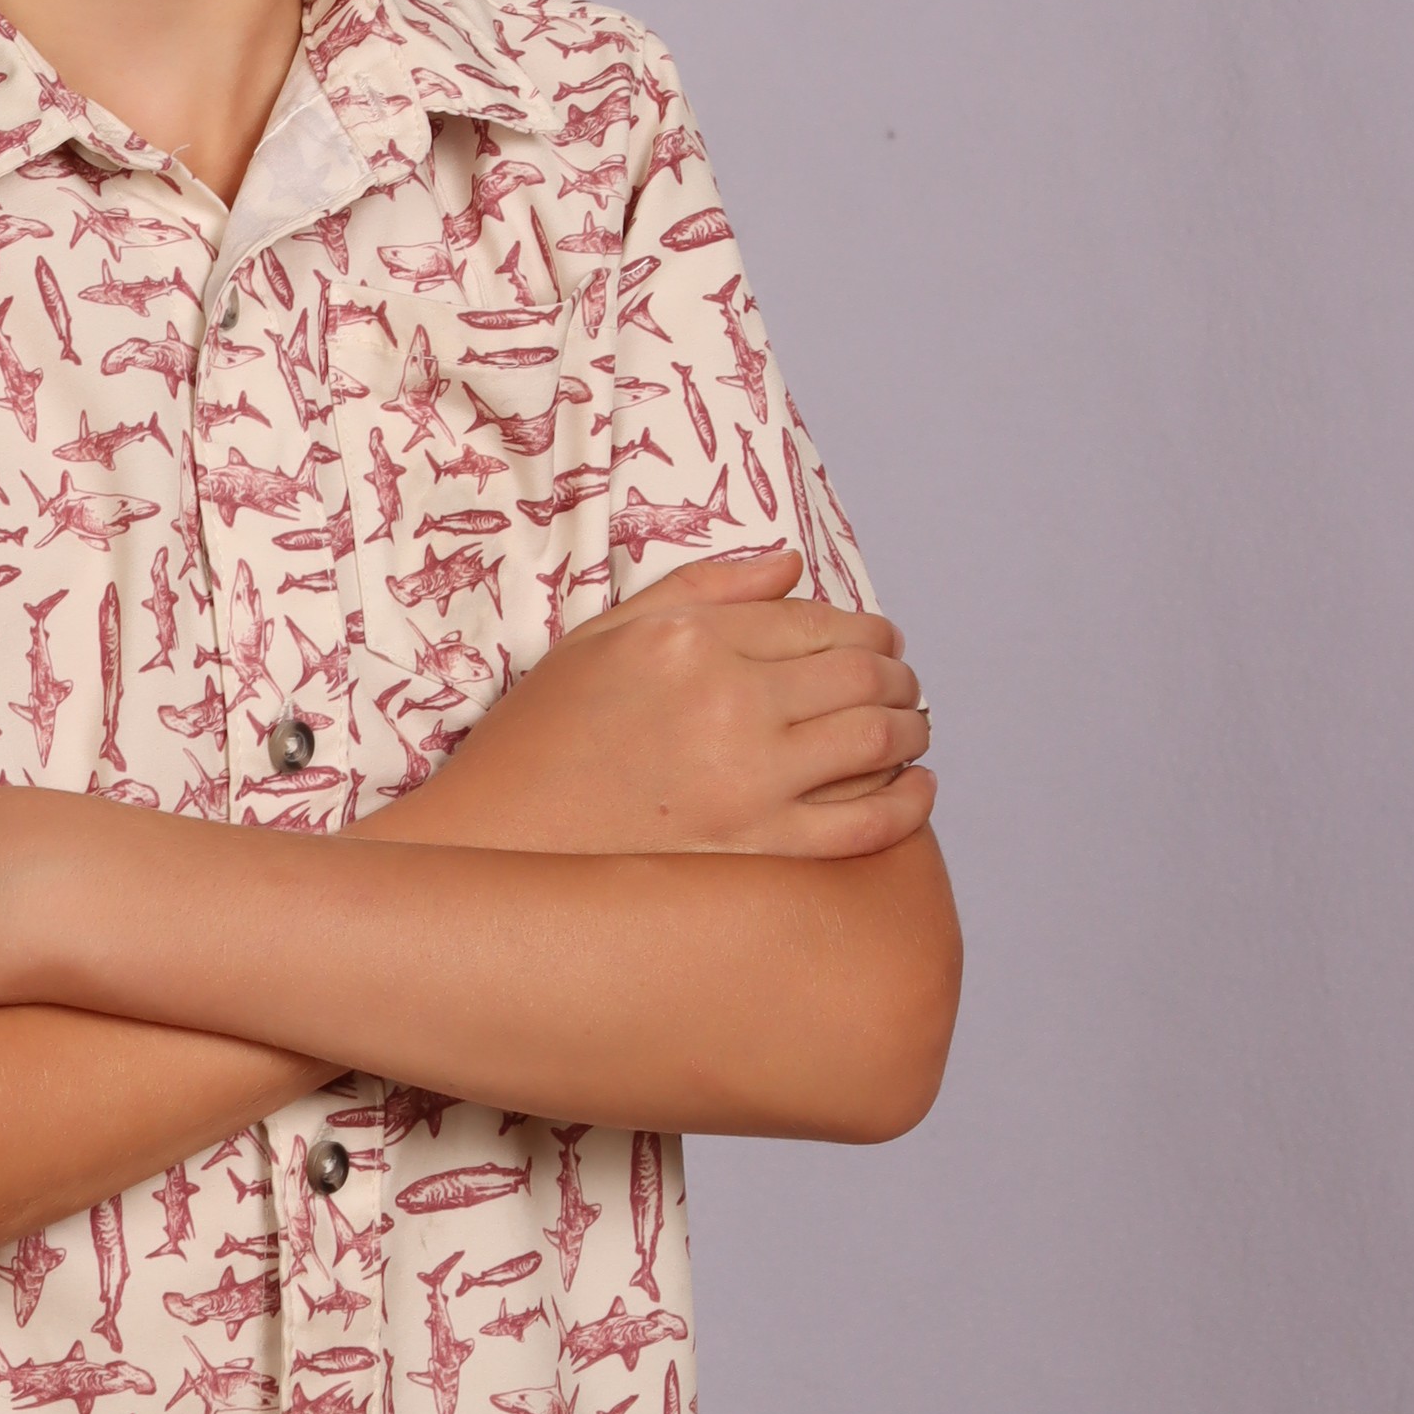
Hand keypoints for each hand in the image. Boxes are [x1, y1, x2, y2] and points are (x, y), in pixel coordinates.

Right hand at [386, 546, 933, 861]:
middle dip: (897, 675)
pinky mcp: (755, 849)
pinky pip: (864, 825)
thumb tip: (791, 565)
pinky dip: (908, 805)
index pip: (815, 620)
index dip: (864, 629)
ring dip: (910, 728)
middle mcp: (728, 703)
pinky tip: (916, 791)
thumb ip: (700, 588)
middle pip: (860, 674)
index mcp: (690, 640)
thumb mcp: (602, 634)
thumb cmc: (540, 738)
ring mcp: (747, 781)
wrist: (498, 841)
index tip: (880, 641)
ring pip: (877, 741)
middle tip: (904, 684)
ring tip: (911, 728)